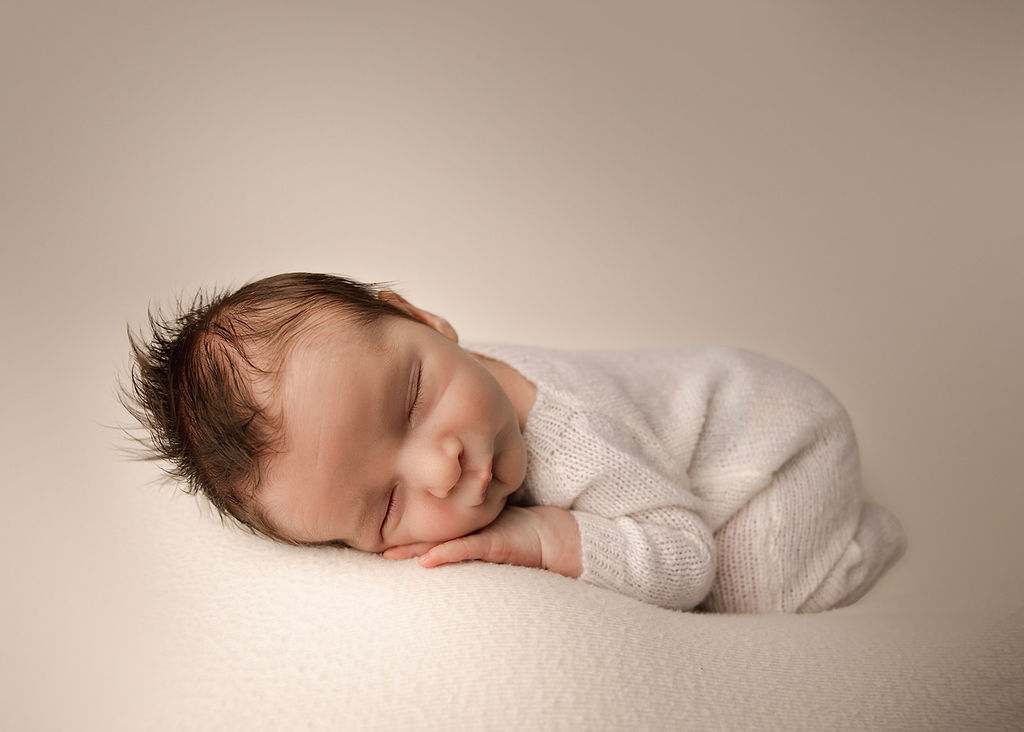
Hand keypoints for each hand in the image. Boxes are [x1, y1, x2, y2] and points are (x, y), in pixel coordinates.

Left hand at [382, 505, 581, 577]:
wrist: (552, 534)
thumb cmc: (517, 532)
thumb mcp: (483, 530)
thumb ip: (460, 533)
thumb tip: (428, 547)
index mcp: (459, 523)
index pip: (423, 525)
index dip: (397, 529)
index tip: (369, 533)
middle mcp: (464, 526)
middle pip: (424, 532)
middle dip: (397, 540)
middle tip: (367, 544)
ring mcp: (478, 533)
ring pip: (439, 540)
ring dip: (413, 549)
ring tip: (388, 556)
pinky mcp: (493, 543)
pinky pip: (465, 550)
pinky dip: (445, 555)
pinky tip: (426, 562)